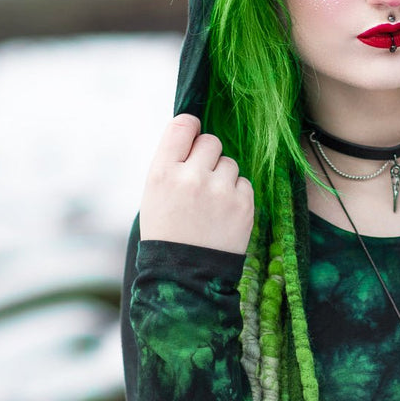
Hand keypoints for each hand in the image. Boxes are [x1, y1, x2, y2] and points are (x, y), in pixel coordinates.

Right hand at [139, 114, 254, 253]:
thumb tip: (196, 134)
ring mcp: (220, 190)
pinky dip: (236, 194)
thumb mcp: (154, 194)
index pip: (183, 125)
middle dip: (208, 156)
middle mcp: (191, 176)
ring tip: (210, 203)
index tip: (193, 137)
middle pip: (211, 141)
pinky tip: (223, 213)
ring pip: (230, 162)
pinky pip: (244, 182)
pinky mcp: (243, 204)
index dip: (191, 128)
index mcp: (162, 172)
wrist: (185, 275)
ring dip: (223, 177)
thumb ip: (174, 163)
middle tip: (201, 179)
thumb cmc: (167, 232)